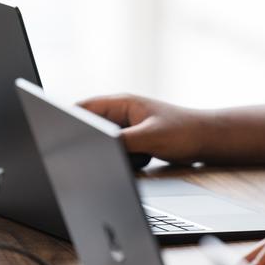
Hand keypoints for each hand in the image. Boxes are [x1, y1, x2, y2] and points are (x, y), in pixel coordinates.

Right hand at [76, 93, 204, 162]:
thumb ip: (121, 142)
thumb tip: (96, 148)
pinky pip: (119, 153)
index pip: (83, 108)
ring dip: (112, 154)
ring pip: (104, 144)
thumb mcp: (149, 138)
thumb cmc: (184, 132)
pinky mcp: (137, 142)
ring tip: (138, 156)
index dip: (66, 120)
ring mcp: (129, 127)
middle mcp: (123, 113)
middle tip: (99, 153)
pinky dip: (126, 160)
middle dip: (90, 142)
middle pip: (91, 128)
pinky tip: (144, 161)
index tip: (55, 134)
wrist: (209, 140)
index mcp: (122, 103)